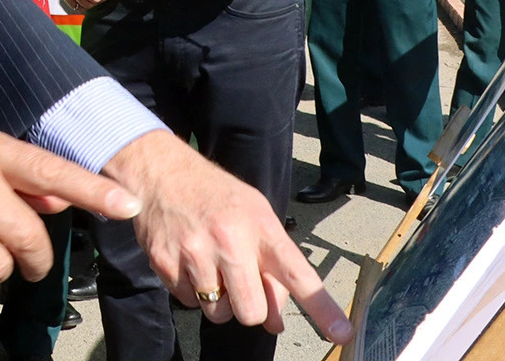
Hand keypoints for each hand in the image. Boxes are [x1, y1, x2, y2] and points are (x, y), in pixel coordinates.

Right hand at [104, 132, 351, 342]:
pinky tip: (189, 261)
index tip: (343, 333)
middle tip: (239, 282)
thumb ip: (271, 265)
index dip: (322, 308)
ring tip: (211, 266)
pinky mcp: (165, 263)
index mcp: (259, 226)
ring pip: (218, 312)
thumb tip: (276, 321)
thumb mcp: (254, 215)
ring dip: (218, 300)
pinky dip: (191, 290)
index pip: (297, 274)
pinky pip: (188, 303)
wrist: (161, 171)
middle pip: (252, 313)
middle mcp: (229, 240)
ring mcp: (195, 253)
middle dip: (250, 307)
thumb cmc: (215, 195)